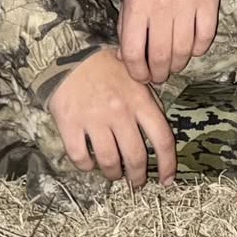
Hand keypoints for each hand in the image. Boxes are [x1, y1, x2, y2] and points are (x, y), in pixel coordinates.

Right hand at [48, 49, 176, 187]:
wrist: (68, 54)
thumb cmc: (106, 68)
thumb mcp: (136, 78)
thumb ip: (149, 103)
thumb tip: (160, 134)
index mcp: (140, 100)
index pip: (163, 139)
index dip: (167, 164)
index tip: (166, 180)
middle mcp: (120, 112)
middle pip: (136, 156)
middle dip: (138, 176)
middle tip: (137, 182)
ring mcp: (94, 119)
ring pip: (109, 161)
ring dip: (114, 174)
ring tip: (115, 175)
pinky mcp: (70, 123)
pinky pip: (80, 156)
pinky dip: (87, 166)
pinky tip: (90, 164)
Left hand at [118, 0, 221, 84]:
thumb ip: (126, 21)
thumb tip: (125, 55)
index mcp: (136, 4)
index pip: (132, 52)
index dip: (136, 71)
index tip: (141, 76)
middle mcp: (161, 8)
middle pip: (160, 57)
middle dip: (159, 74)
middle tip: (160, 75)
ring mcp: (187, 6)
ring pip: (183, 52)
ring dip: (179, 64)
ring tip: (176, 64)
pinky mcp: (209, 2)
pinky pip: (205, 38)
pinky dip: (200, 49)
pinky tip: (194, 47)